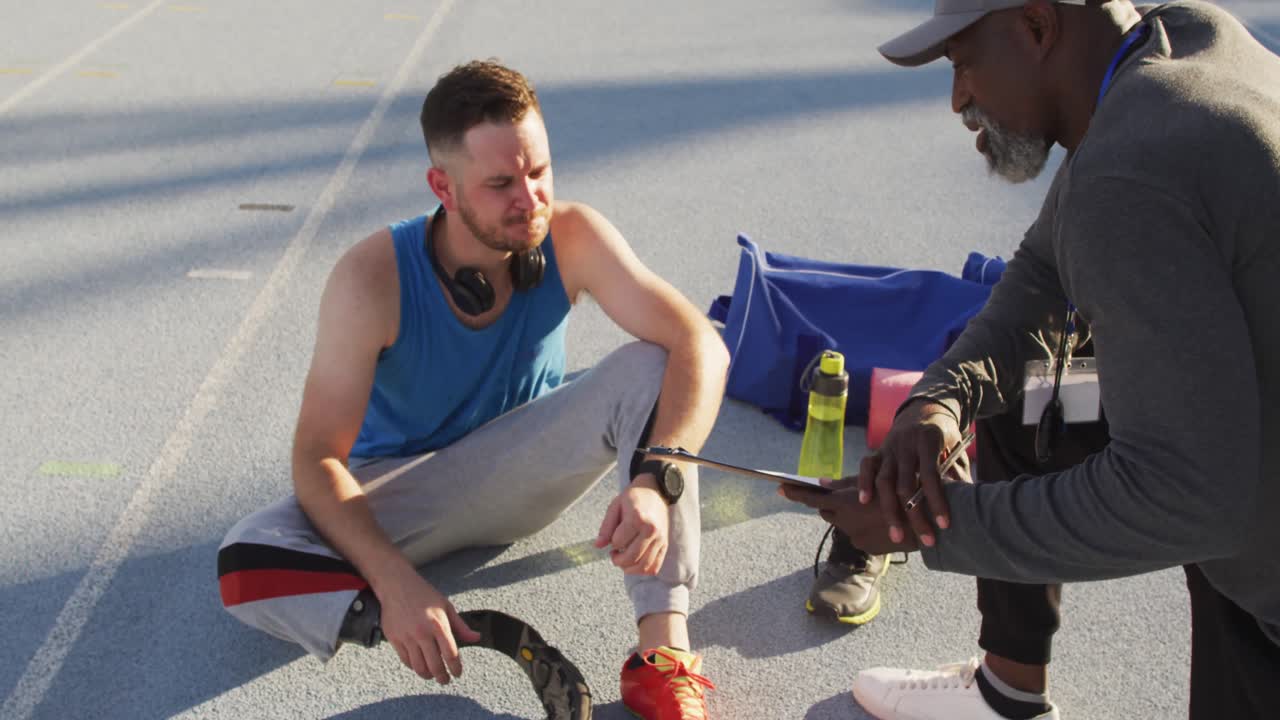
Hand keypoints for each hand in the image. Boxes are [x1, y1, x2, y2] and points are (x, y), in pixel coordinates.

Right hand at [375, 567, 481, 684]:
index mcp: (438, 624)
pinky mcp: (394, 638)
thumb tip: (476, 638)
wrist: (396, 585)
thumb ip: (461, 626)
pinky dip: (414, 667)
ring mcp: (406, 636)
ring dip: (428, 675)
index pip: (451, 654)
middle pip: (435, 665)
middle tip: (446, 680)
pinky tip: (420, 665)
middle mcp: (422, 632)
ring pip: (419, 666)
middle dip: (442, 677)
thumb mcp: (446, 606)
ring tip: (433, 675)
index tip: (458, 673)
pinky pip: (406, 660)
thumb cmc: (423, 594)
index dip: (456, 668)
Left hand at [594, 479, 669, 574]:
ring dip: (629, 569)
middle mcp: (651, 530)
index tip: (613, 537)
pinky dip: (643, 570)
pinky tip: (635, 563)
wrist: (655, 492)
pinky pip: (655, 566)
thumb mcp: (615, 507)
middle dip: (618, 560)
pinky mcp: (665, 545)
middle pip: (631, 557)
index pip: (618, 542)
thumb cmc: (633, 498)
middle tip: (614, 554)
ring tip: (623, 560)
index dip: (612, 542)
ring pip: (644, 566)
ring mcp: (660, 539)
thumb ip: (606, 527)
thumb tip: (598, 546)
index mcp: (637, 518)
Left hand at [778, 482, 918, 554]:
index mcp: (845, 504)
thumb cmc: (900, 494)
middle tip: (837, 496)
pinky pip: (859, 535)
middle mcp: (845, 523)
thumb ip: (844, 485)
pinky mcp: (868, 547)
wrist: (927, 520)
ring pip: (844, 524)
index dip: (795, 494)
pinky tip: (880, 520)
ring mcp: (856, 538)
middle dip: (829, 504)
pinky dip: (864, 527)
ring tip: (868, 506)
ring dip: (849, 516)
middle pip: (827, 512)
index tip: (780, 488)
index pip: (811, 499)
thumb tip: (821, 483)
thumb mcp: (872, 483)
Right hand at [858, 398, 969, 547]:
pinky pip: (866, 466)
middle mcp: (906, 444)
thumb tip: (967, 502)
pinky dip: (863, 483)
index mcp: (928, 440)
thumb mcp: (956, 447)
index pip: (931, 475)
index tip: (945, 524)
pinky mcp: (878, 451)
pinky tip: (864, 503)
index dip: (937, 501)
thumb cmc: (944, 435)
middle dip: (915, 516)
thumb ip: (958, 471)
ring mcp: (889, 448)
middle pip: (905, 485)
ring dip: (889, 511)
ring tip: (896, 537)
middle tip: (926, 541)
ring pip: (884, 481)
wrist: (923, 408)